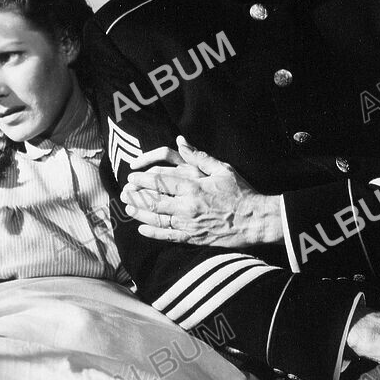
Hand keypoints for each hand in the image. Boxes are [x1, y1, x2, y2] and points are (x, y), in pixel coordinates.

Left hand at [121, 136, 282, 246]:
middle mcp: (188, 205)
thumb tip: (181, 141)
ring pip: (157, 219)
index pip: (161, 182)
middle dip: (136, 196)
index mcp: (193, 186)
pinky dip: (153, 234)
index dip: (143, 180)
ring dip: (140, 214)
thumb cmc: (240, 192)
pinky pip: (169, 236)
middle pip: (154, 201)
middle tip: (124, 192)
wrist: (255, 220)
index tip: (131, 177)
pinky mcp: (194, 238)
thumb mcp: (222, 169)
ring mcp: (189, 223)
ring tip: (128, 208)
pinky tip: (142, 230)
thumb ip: (199, 156)